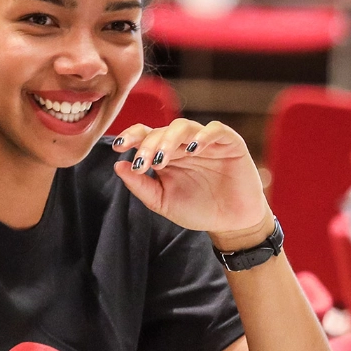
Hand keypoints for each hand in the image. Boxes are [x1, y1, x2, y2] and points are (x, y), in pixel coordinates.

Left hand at [110, 119, 270, 239]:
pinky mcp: (229, 143)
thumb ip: (141, 186)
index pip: (145, 135)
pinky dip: (204, 135)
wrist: (231, 224)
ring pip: (184, 126)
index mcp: (165, 154)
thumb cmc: (197, 210)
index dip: (131, 137)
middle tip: (143, 162)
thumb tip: (119, 165)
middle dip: (148, 144)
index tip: (118, 147)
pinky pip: (216, 129)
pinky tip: (194, 148)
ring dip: (170, 139)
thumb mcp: (163, 202)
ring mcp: (206, 142)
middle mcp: (183, 144)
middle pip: (161, 131)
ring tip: (162, 158)